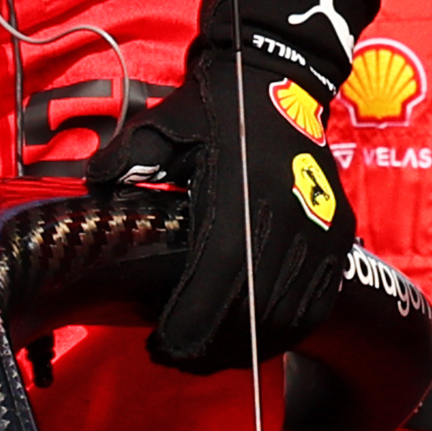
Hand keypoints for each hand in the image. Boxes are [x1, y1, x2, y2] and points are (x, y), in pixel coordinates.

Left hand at [84, 0, 405, 376]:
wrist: (281, 73)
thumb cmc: (216, 103)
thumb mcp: (161, 125)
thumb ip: (123, 159)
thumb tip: (92, 188)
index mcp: (243, 191)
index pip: (218, 279)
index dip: (190, 324)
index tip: (160, 346)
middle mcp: (290, 215)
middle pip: (254, 310)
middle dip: (211, 347)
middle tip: (173, 357)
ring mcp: (322, 227)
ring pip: (289, 315)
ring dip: (246, 346)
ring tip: (206, 353)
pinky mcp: (340, 234)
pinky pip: (316, 301)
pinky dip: (284, 329)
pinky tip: (251, 338)